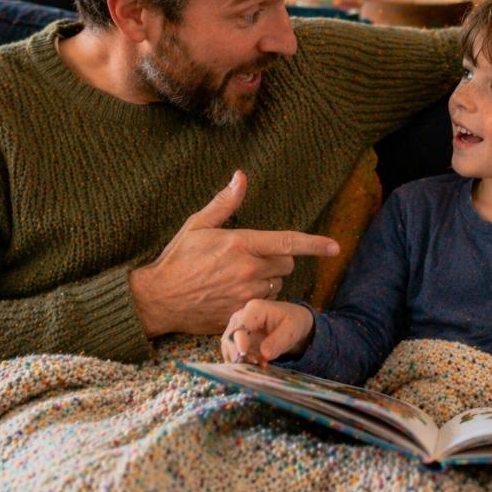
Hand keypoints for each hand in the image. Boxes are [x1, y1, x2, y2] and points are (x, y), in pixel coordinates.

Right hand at [128, 170, 337, 336]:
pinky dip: (257, 299)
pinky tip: (235, 293)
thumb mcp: (197, 225)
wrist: (157, 299)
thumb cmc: (177, 259)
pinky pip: (263, 304)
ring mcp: (245, 295)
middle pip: (287, 264)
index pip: (288, 242)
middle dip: (279, 259)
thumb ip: (225, 203)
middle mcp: (248, 270)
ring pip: (277, 285)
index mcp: (241, 244)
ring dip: (268, 280)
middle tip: (254, 257)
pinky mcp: (240, 314)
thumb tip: (241, 177)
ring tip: (239, 276)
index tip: (335, 246)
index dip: (315, 244)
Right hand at [221, 300, 314, 364]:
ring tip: (258, 364)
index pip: (240, 327)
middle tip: (256, 364)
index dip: (239, 343)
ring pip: (228, 346)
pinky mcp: (237, 338)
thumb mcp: (291, 330)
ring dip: (239, 359)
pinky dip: (240, 360)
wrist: (293, 322)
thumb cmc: (293, 322)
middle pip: (229, 337)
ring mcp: (237, 327)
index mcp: (255, 309)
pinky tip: (254, 364)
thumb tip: (264, 354)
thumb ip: (278, 341)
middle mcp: (241, 316)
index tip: (244, 357)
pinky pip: (231, 351)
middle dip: (239, 354)